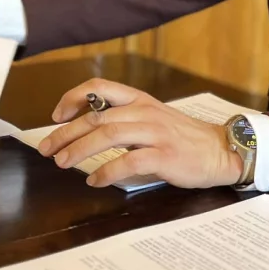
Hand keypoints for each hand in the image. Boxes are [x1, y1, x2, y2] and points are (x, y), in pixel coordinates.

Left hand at [37, 79, 242, 188]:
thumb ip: (124, 119)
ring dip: (80, 150)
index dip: (73, 97)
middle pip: (97, 117)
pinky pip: (129, 162)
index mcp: (140, 100)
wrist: (222, 151)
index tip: (55, 115)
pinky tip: (94, 180)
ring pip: (108, 135)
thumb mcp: (152, 118)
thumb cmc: (183, 138)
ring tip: (63, 163)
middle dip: (66, 133)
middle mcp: (145, 112)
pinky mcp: (164, 155)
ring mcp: (156, 133)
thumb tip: (86, 130)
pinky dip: (106, 172)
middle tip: (46, 148)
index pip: (100, 88)